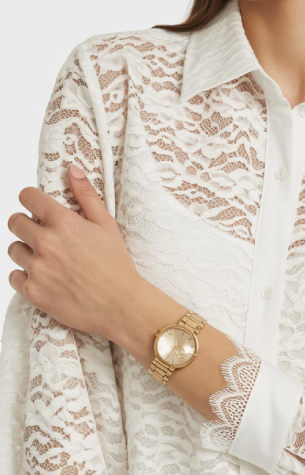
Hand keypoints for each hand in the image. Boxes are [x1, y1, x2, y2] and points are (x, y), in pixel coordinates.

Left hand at [7, 164, 142, 341]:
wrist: (121, 305)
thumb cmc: (117, 266)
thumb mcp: (107, 225)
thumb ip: (86, 195)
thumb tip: (72, 169)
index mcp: (63, 222)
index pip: (27, 197)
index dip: (30, 201)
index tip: (36, 209)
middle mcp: (45, 243)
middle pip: (14, 222)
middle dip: (25, 225)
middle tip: (42, 237)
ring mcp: (37, 268)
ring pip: (14, 250)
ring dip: (26, 252)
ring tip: (47, 261)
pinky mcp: (33, 292)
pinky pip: (13, 277)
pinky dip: (24, 277)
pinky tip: (43, 279)